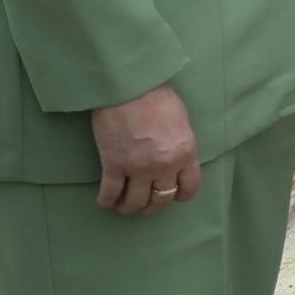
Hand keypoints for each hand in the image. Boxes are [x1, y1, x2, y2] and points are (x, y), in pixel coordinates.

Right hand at [89, 85, 201, 217]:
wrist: (129, 87)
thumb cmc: (157, 96)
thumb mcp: (181, 122)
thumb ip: (180, 145)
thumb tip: (175, 159)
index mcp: (185, 153)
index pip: (189, 187)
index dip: (181, 195)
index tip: (174, 196)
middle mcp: (164, 165)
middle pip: (161, 199)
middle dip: (153, 205)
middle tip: (145, 204)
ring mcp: (137, 168)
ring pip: (135, 202)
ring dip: (129, 208)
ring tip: (124, 205)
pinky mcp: (113, 165)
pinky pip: (110, 194)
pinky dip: (107, 201)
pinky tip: (105, 201)